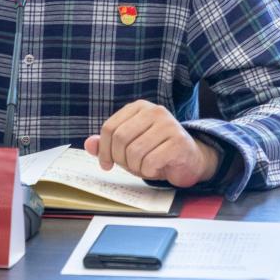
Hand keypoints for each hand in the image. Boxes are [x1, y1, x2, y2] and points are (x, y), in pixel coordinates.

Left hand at [84, 100, 219, 187]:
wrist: (190, 160)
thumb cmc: (156, 152)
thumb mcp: (128, 147)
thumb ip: (108, 144)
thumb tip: (89, 144)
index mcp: (138, 108)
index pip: (109, 128)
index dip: (104, 150)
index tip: (106, 164)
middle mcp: (154, 111)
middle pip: (120, 138)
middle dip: (120, 159)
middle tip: (130, 167)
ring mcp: (168, 124)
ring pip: (134, 152)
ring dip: (136, 167)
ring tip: (146, 167)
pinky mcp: (178, 141)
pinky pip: (150, 162)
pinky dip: (149, 171)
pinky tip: (158, 168)